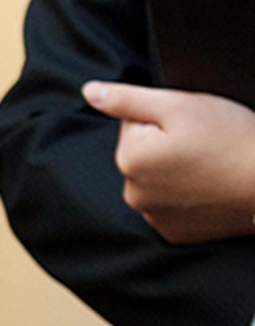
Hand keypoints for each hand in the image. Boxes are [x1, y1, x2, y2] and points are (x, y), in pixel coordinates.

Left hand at [86, 81, 254, 242]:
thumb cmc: (235, 141)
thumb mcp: (180, 105)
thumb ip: (127, 98)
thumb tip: (89, 91)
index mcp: (129, 159)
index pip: (132, 124)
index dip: (162, 118)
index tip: (192, 127)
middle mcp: (134, 193)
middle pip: (141, 153)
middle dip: (166, 144)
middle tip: (205, 146)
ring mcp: (155, 217)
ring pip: (156, 179)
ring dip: (176, 171)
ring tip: (211, 166)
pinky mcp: (176, 233)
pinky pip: (171, 205)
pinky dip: (186, 196)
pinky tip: (210, 187)